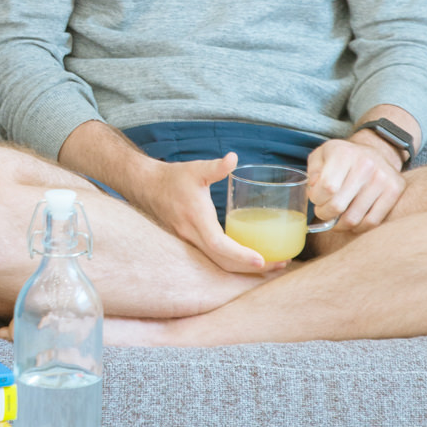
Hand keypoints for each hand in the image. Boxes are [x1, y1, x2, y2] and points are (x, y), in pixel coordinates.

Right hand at [133, 151, 267, 274]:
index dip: (240, 255)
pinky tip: (248, 256)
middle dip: (250, 268)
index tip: (261, 260)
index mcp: (196, 219)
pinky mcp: (191, 242)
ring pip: (218, 263)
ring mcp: (190, 241)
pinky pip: (214, 258)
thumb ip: (216, 166)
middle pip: (223, 262)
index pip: (218, 245)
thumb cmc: (172, 178)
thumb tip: (233, 158)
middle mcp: (192, 235)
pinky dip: (233, 261)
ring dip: (243, 268)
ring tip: (270, 263)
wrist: (147, 187)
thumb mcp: (196, 169)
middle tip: (279, 264)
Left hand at [305, 136, 405, 229]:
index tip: (316, 199)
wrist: (375, 151)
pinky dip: (358, 227)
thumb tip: (313, 188)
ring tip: (336, 218)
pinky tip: (352, 220)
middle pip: (338, 206)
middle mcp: (366, 164)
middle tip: (324, 212)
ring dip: (340, 224)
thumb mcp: (322, 155)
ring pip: (353, 218)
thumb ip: (313, 171)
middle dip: (325, 214)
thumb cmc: (342, 158)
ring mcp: (383, 178)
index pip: (326, 188)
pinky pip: (372, 221)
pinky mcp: (395, 190)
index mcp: (344, 153)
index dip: (316, 199)